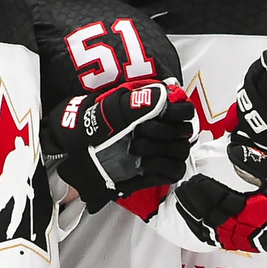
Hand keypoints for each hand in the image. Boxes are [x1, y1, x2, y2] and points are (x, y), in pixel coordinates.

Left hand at [53, 79, 196, 211]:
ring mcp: (162, 151)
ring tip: (135, 149)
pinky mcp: (159, 171)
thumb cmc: (94, 128)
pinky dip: (161, 168)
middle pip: (185, 131)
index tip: (162, 115)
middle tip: (139, 133)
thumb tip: (162, 96)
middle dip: (162, 132)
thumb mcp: (113, 110)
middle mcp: (163, 130)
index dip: (177, 113)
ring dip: (158, 150)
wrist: (81, 153)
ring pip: (181, 150)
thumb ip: (139, 102)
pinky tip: (143, 164)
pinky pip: (175, 170)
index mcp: (155, 110)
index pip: (185, 110)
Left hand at [174, 170, 266, 267]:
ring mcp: (254, 241)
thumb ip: (259, 163)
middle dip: (195, 207)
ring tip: (185, 209)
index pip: (221, 202)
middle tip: (182, 192)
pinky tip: (203, 225)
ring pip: (218, 234)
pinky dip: (212, 234)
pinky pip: (229, 242)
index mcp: (258, 210)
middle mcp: (252, 230)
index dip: (203, 193)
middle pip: (214, 221)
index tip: (190, 180)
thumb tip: (233, 152)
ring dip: (199, 222)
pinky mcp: (258, 245)